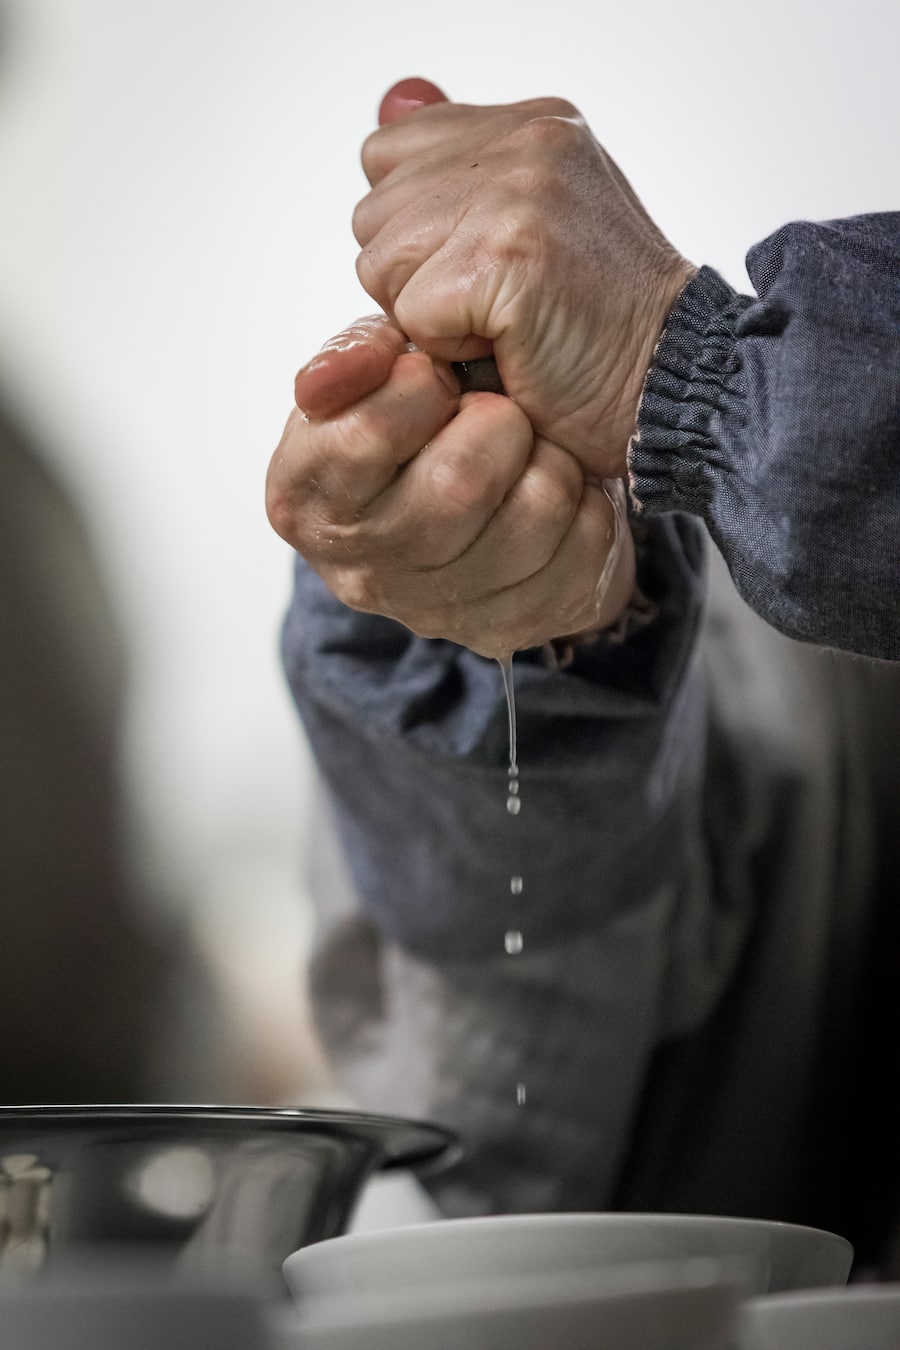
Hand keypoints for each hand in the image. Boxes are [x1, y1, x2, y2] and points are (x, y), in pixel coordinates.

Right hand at [265, 314, 633, 658]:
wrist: (499, 484)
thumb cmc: (426, 415)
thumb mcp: (377, 364)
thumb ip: (357, 351)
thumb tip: (361, 365)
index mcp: (304, 499)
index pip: (367, 435)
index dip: (419, 386)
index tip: (433, 378)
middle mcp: (363, 569)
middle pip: (460, 482)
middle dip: (496, 419)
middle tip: (492, 415)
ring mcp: (439, 611)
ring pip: (536, 508)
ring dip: (548, 457)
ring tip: (527, 453)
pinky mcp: (513, 628)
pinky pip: (583, 546)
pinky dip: (586, 502)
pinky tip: (556, 499)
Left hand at [354, 78, 695, 478]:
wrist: (672, 383)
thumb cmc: (602, 328)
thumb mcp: (531, 226)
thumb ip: (460, 167)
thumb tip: (391, 97)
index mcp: (531, 126)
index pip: (387, 154)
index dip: (416, 233)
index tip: (484, 269)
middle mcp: (525, 141)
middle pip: (373, 214)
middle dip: (416, 279)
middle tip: (499, 306)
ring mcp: (517, 191)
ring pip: (380, 263)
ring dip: (429, 317)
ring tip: (505, 326)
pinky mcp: (504, 253)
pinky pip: (411, 314)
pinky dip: (450, 352)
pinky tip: (511, 347)